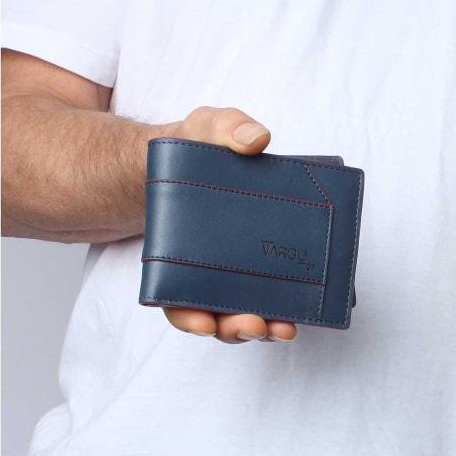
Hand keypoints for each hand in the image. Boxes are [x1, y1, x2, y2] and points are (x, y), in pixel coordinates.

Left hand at [159, 106, 296, 343]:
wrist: (139, 165)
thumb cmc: (188, 149)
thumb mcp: (208, 127)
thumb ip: (229, 126)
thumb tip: (257, 138)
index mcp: (264, 226)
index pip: (294, 265)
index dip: (307, 290)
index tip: (315, 300)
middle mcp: (245, 257)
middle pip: (266, 299)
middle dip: (277, 321)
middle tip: (283, 327)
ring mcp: (213, 274)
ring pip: (232, 314)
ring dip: (244, 329)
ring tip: (251, 327)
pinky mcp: (180, 282)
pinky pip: (190, 311)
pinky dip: (197, 320)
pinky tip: (201, 322)